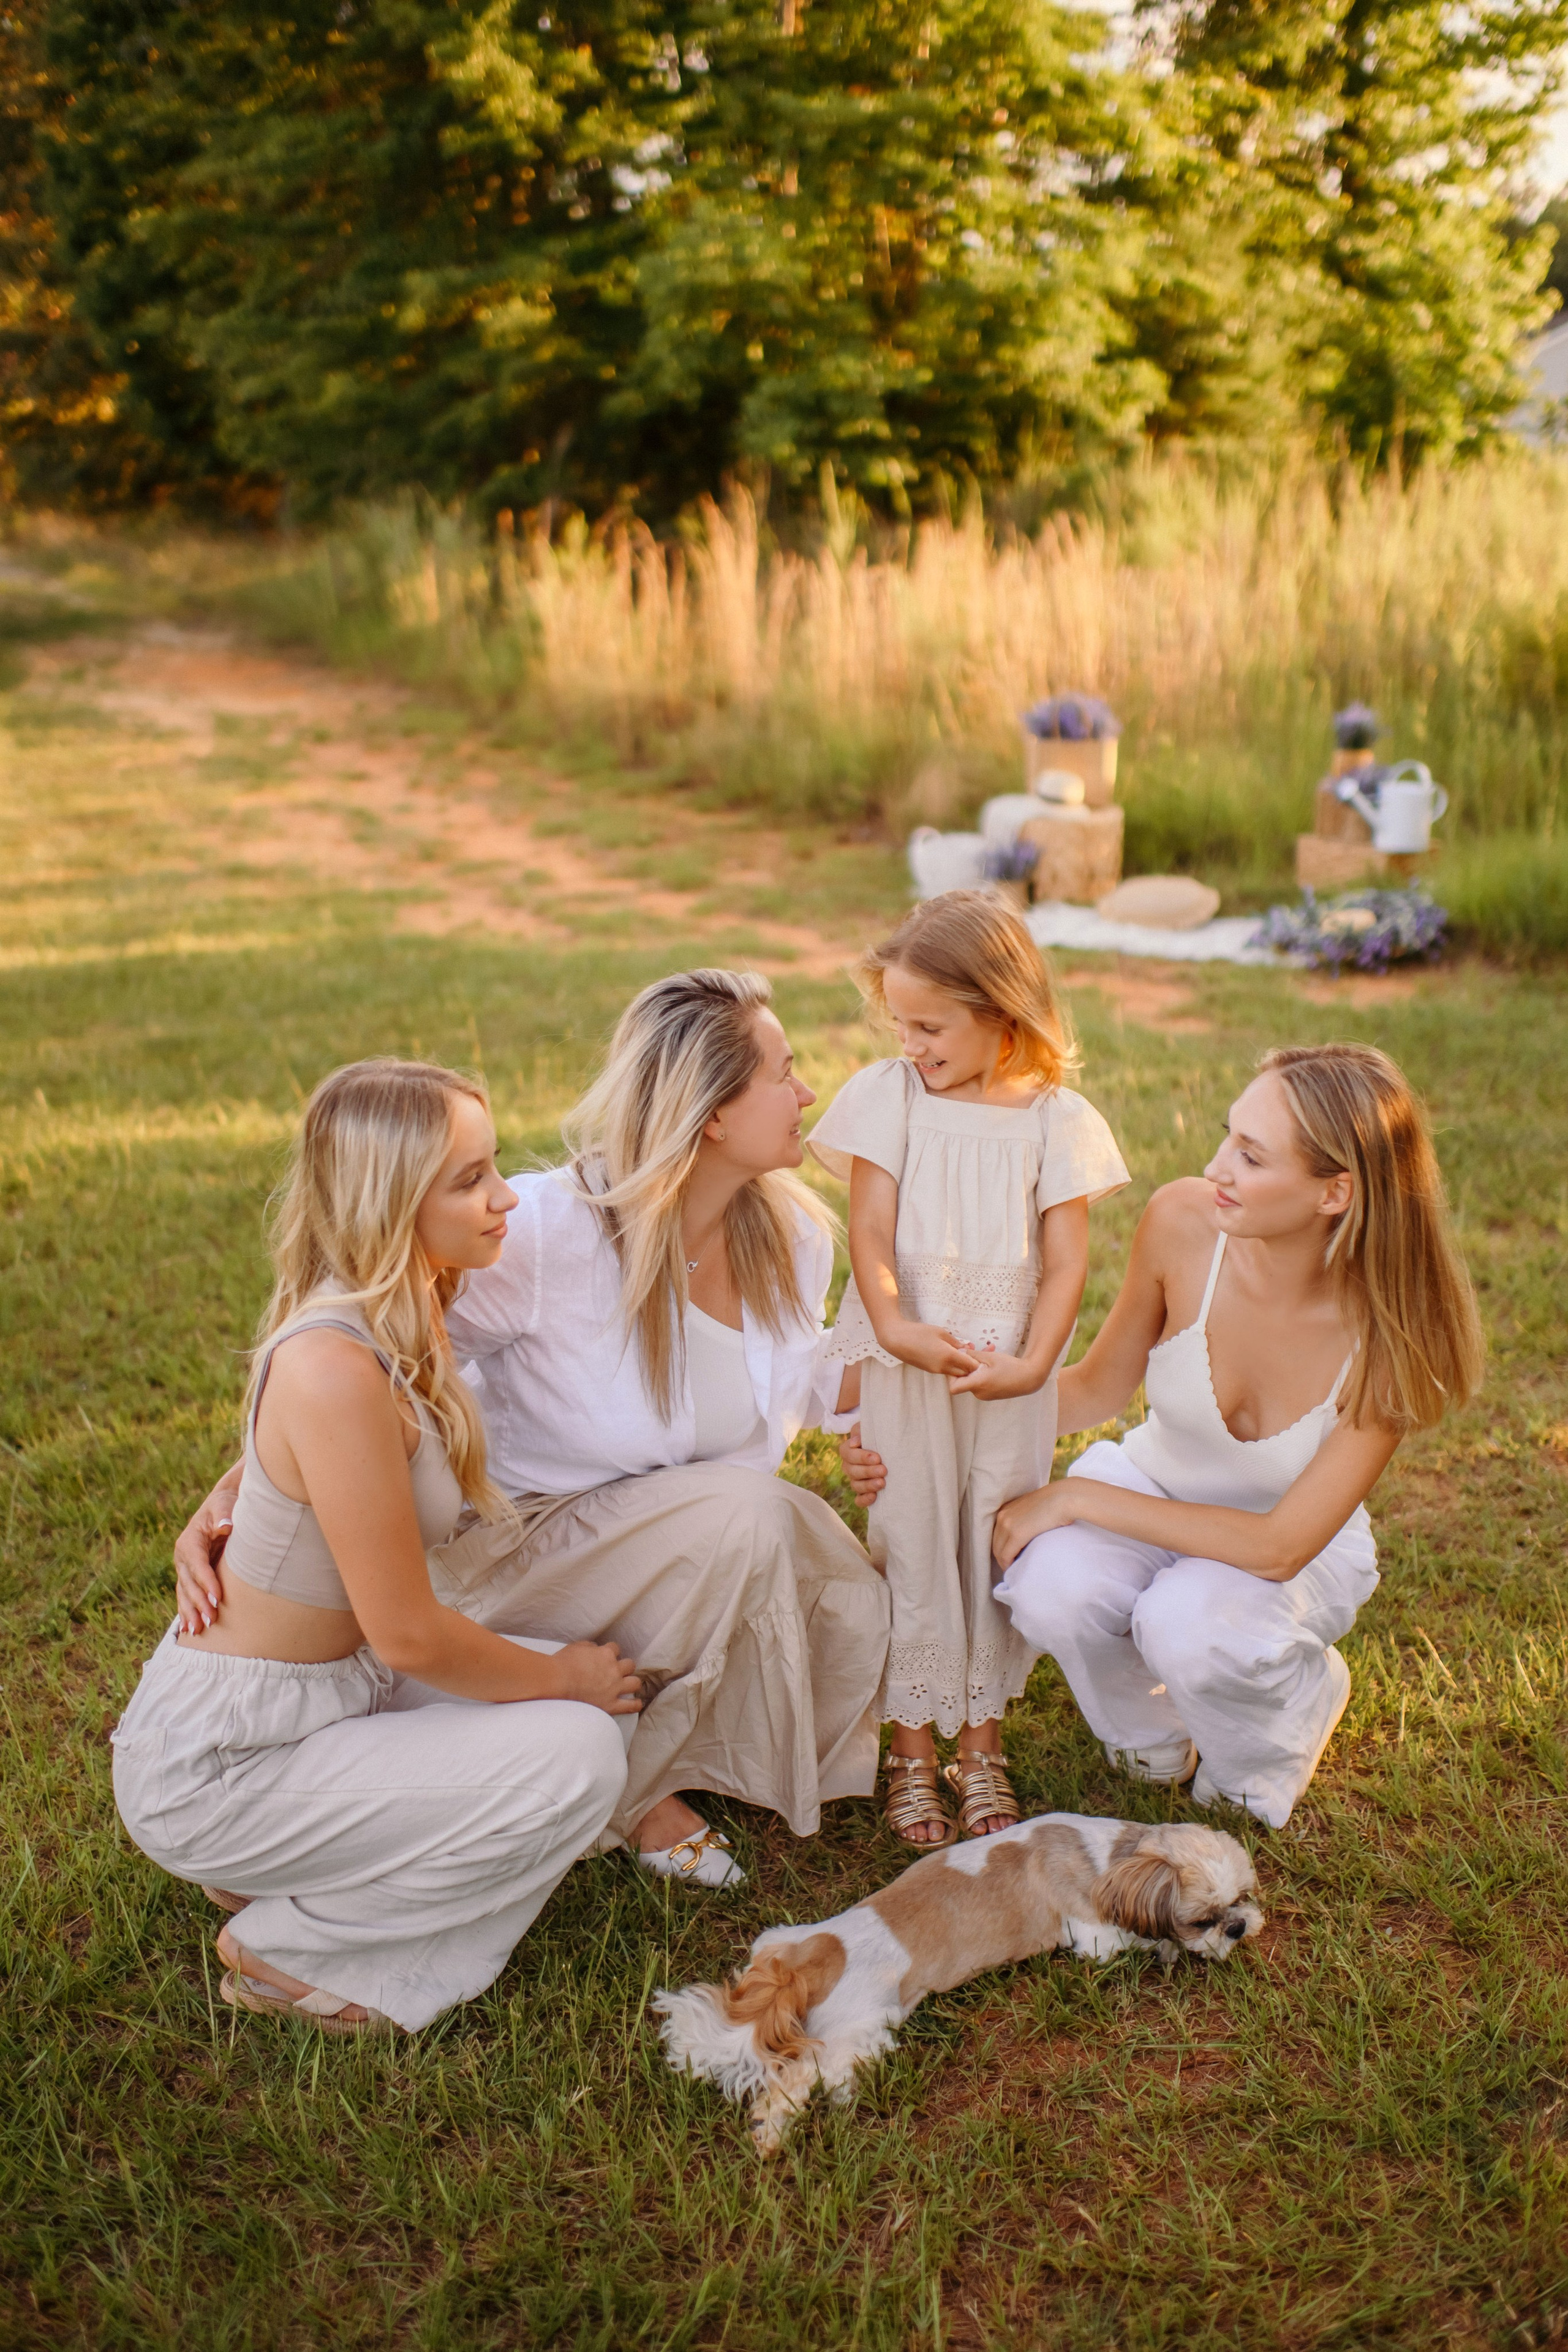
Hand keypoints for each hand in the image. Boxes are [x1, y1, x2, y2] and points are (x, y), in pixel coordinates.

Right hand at [174, 1475, 239, 1632]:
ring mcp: (184, 1567)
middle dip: (199, 1602)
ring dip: (191, 1612)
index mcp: (189, 1541)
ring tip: (199, 1630)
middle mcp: (183, 1556)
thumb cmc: (225, 1504)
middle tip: (211, 1620)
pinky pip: (186, 1596)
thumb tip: (225, 1524)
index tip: (218, 1596)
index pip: (197, 1564)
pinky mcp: (190, 1575)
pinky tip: (189, 1629)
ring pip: (185, 1593)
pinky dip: (187, 1612)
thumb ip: (224, 1514)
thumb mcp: (224, 1504)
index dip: (206, 1581)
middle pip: (189, 1583)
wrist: (221, 1505)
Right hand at [547, 1639, 644, 1715]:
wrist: (557, 1681)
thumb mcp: (577, 1646)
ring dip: (632, 1682)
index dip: (611, 1652)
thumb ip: (590, 1646)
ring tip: (628, 1685)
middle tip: (616, 1671)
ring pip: (635, 1683)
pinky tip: (636, 1703)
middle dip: (624, 1667)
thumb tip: (595, 1647)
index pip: (615, 1648)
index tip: (606, 1657)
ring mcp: (614, 1688)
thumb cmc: (563, 1663)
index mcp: (606, 1654)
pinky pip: (630, 1706)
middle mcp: (614, 1670)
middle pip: (629, 1665)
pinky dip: (635, 1704)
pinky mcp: (611, 1705)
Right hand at [838, 1423, 885, 1506]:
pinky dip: (864, 1500)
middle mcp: (849, 1466)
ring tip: (882, 1483)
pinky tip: (874, 1497)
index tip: (877, 1457)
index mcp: (848, 1450)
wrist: (891, 1446)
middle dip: (868, 1471)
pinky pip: (858, 1500)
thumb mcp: (871, 1428)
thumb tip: (855, 1442)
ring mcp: (856, 1480)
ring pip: (855, 1485)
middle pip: (852, 1471)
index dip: (861, 1457)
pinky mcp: (864, 1493)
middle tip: (884, 1470)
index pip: (847, 1453)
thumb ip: (861, 1430)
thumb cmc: (879, 1435)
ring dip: (868, 1485)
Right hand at [886, 1320, 980, 1379]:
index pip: (971, 1365)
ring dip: (962, 1366)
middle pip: (965, 1373)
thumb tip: (968, 1347)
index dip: (978, 1360)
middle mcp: (943, 1367)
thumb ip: (956, 1342)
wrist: (896, 1340)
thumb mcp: (941, 1332)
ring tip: (964, 1354)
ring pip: (956, 1373)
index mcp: (948, 1356)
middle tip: (976, 1354)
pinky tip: (952, 1356)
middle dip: (972, 1365)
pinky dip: (953, 1366)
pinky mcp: (930, 1370)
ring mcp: (936, 1371)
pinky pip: (947, 1371)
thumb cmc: (919, 1332)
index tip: (983, 1352)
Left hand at [947, 1347, 1044, 1399]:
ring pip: (973, 1378)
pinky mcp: (991, 1393)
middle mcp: (979, 1393)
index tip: (957, 1362)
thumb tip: (958, 1353)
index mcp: (978, 1385)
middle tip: (973, 1348)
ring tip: (989, 1349)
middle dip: (967, 1363)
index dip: (951, 1375)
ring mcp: (985, 1395)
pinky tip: (992, 1359)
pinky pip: (981, 1381)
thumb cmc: (1011, 1367)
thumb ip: (972, 1355)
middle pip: (963, 1380)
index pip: (953, 1387)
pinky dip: (983, 1371)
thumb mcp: (990, 1357)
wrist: (1030, 1378)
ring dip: (977, 1364)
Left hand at [991, 1481, 1080, 1570]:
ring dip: (1004, 1562)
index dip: (1002, 1546)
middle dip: (1001, 1556)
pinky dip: (1008, 1565)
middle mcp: (1002, 1516)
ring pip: (998, 1551)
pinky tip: (1015, 1569)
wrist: (1064, 1498)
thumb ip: (1026, 1517)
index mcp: (1006, 1509)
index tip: (1011, 1555)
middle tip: (1012, 1566)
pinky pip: (1006, 1556)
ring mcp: (1007, 1525)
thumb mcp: (1034, 1508)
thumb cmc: (1056, 1502)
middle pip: (996, 1543)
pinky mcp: (1016, 1535)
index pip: (997, 1533)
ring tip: (1015, 1569)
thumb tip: (1030, 1529)